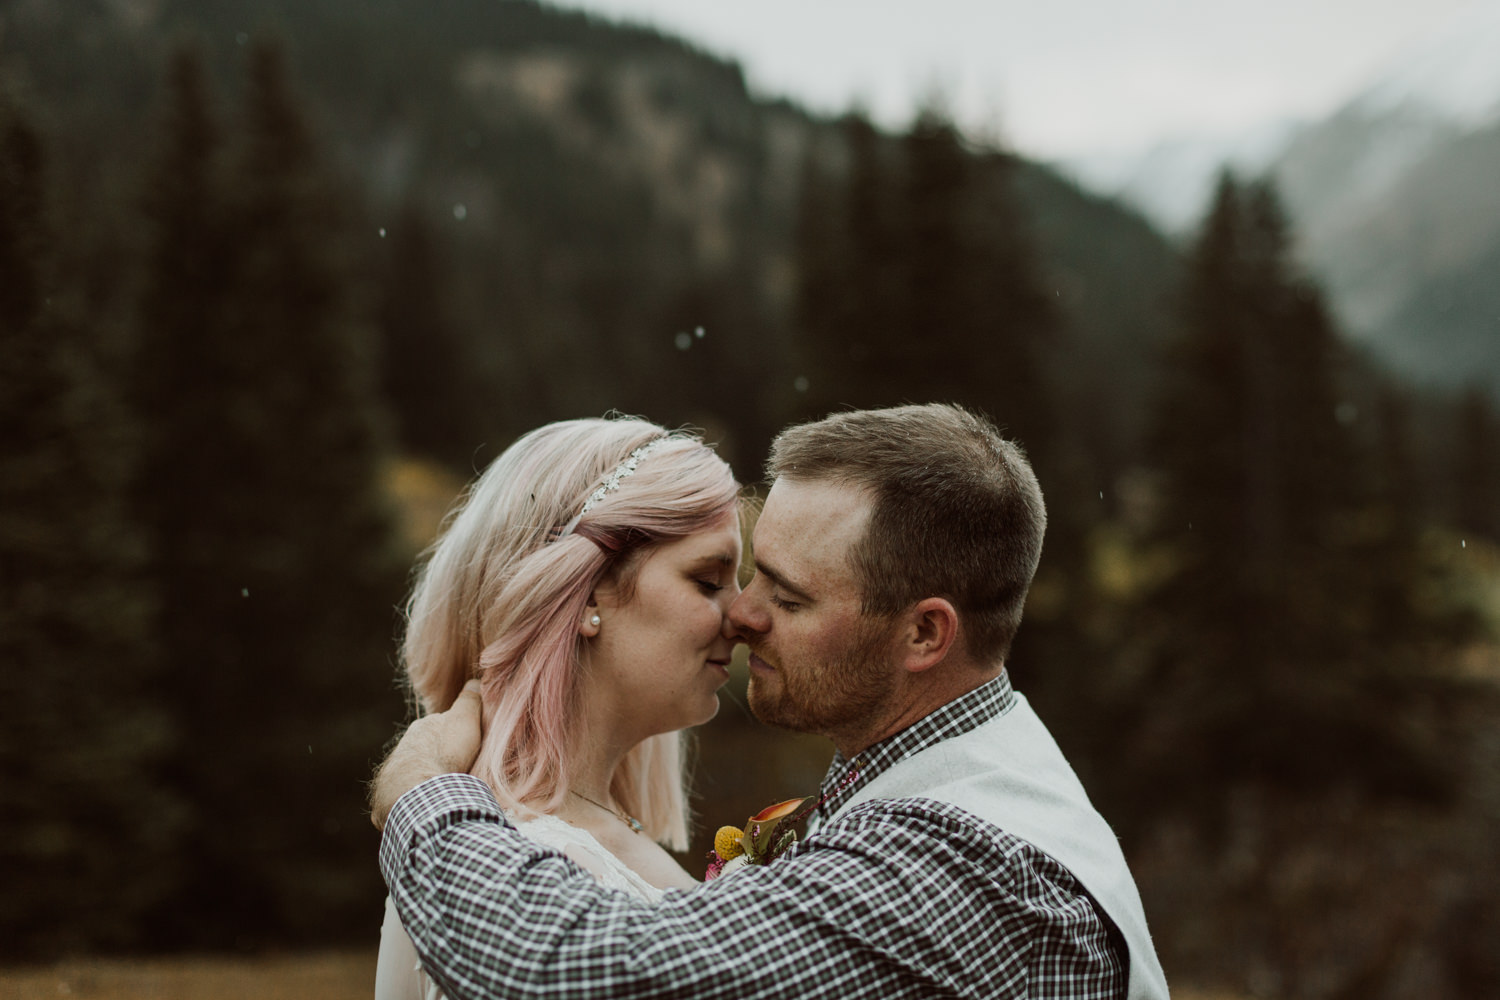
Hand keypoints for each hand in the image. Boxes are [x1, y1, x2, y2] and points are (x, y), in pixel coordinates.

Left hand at [370, 679, 483, 829]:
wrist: (420, 791)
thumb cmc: (445, 753)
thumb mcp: (465, 720)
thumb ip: (469, 700)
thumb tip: (475, 681)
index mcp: (419, 731)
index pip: (435, 731)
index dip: (450, 740)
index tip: (463, 750)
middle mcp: (399, 752)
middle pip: (420, 755)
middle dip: (433, 763)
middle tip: (454, 776)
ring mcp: (388, 779)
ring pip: (408, 780)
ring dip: (421, 786)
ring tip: (441, 799)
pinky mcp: (383, 805)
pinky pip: (397, 805)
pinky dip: (408, 808)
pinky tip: (422, 815)